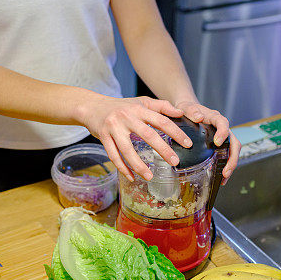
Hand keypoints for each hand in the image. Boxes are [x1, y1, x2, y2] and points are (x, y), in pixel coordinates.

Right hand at [78, 96, 192, 180]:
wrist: (92, 106)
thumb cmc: (121, 106)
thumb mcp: (141, 101)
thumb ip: (161, 106)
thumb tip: (181, 112)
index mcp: (139, 108)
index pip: (161, 120)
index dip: (176, 132)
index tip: (188, 144)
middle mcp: (126, 117)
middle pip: (147, 135)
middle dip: (162, 149)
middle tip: (175, 162)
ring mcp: (113, 128)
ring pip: (127, 149)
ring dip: (139, 165)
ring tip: (150, 176)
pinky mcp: (102, 137)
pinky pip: (113, 156)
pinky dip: (122, 168)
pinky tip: (131, 177)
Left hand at [175, 101, 240, 180]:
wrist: (187, 111)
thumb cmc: (187, 109)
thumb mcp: (187, 107)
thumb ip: (192, 110)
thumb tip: (199, 117)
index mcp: (215, 118)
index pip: (223, 124)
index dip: (223, 133)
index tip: (218, 143)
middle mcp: (222, 128)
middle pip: (234, 142)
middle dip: (232, 158)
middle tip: (226, 171)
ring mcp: (222, 137)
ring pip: (232, 151)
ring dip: (230, 165)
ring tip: (224, 178)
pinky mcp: (219, 146)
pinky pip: (226, 156)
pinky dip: (224, 166)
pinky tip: (220, 177)